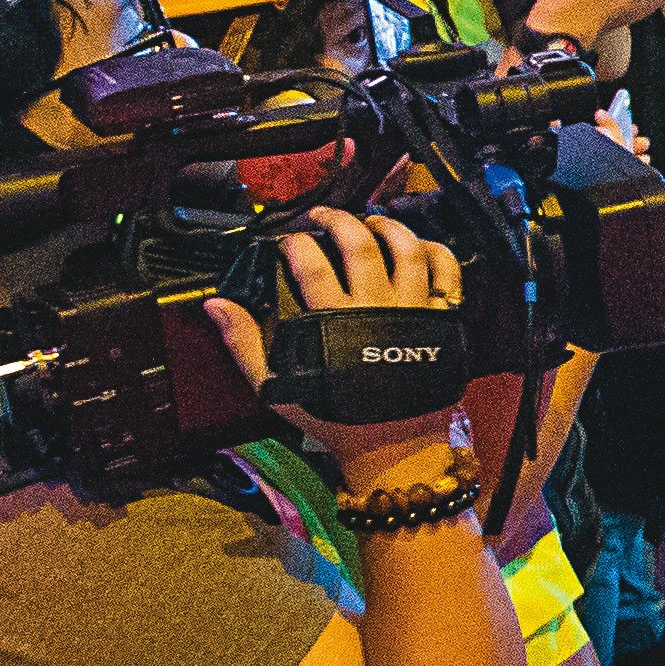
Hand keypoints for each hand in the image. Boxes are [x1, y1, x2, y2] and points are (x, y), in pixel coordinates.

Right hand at [206, 205, 471, 474]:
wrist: (393, 447)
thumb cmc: (336, 418)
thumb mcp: (277, 386)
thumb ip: (245, 343)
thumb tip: (217, 306)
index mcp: (336, 323)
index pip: (312, 266)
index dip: (297, 244)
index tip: (289, 242)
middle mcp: (377, 309)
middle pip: (360, 246)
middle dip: (338, 220)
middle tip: (323, 217)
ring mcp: (413, 311)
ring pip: (407, 250)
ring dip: (387, 227)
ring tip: (370, 221)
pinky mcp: (440, 320)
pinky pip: (447, 274)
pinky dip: (437, 252)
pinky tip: (418, 245)